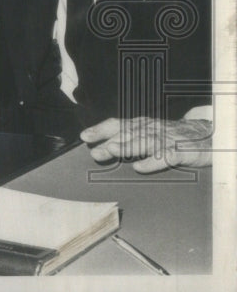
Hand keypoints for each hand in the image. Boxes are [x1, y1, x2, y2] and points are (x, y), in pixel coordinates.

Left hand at [80, 116, 213, 172]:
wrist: (208, 136)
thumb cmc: (172, 136)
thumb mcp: (149, 133)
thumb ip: (128, 139)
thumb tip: (102, 148)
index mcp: (142, 125)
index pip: (118, 124)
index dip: (101, 129)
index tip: (84, 136)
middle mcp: (152, 130)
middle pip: (129, 134)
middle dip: (110, 141)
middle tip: (95, 151)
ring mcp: (167, 139)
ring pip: (145, 142)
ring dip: (128, 146)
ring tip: (113, 151)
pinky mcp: (182, 151)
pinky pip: (166, 156)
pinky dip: (153, 161)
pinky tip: (140, 167)